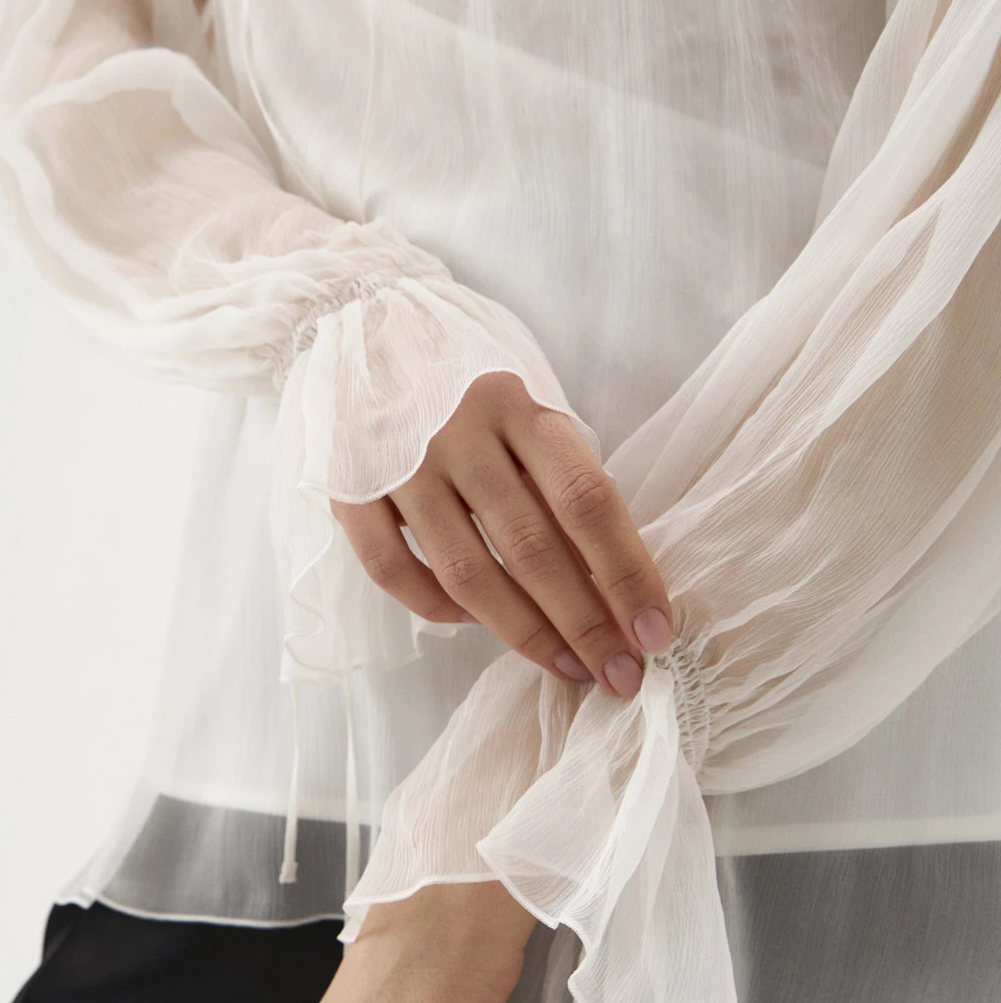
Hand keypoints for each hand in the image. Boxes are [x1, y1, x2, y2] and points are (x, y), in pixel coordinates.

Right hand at [330, 370, 673, 698]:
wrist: (356, 328)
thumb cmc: (462, 382)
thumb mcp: (524, 404)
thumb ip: (558, 473)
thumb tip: (611, 574)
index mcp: (515, 403)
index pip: (585, 500)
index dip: (626, 572)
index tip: (654, 631)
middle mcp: (456, 432)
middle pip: (533, 548)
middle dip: (585, 623)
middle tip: (620, 674)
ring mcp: (398, 466)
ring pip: (467, 573)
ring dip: (524, 632)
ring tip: (567, 667)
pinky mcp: (348, 491)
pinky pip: (395, 572)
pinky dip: (440, 608)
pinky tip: (474, 622)